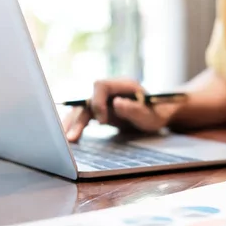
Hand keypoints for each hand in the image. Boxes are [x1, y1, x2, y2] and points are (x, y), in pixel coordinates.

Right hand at [62, 79, 180, 141]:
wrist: (160, 114)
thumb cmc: (158, 114)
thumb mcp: (151, 115)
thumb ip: (135, 109)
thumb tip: (116, 103)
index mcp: (123, 84)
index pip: (101, 85)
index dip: (98, 102)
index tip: (103, 121)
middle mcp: (111, 90)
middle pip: (87, 98)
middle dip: (77, 117)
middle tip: (70, 137)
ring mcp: (105, 99)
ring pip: (83, 108)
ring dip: (73, 123)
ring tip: (64, 140)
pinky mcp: (101, 109)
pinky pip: (85, 115)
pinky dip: (77, 125)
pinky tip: (70, 137)